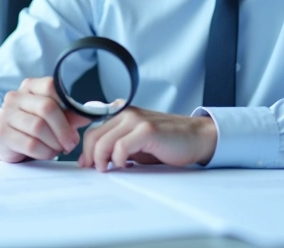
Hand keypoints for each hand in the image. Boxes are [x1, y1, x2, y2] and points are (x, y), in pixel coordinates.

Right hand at [0, 77, 90, 162]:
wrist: (7, 142)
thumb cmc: (34, 127)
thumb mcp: (53, 118)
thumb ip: (69, 115)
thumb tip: (88, 115)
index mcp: (30, 86)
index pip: (51, 86)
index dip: (67, 104)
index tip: (76, 122)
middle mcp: (15, 97)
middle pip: (47, 108)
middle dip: (64, 129)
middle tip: (71, 143)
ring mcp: (6, 115)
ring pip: (38, 127)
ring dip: (55, 143)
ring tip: (58, 149)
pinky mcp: (2, 134)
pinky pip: (30, 144)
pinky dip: (45, 152)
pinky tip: (47, 153)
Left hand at [78, 107, 217, 171]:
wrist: (197, 137)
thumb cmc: (168, 142)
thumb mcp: (137, 144)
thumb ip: (117, 146)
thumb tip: (96, 161)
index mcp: (123, 114)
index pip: (93, 131)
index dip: (86, 150)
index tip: (86, 165)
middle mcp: (127, 113)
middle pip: (94, 136)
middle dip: (90, 157)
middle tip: (97, 171)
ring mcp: (137, 120)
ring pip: (104, 141)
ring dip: (102, 160)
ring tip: (109, 170)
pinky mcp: (147, 130)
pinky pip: (121, 147)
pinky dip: (118, 159)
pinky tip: (124, 166)